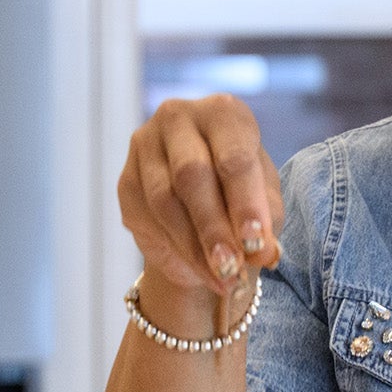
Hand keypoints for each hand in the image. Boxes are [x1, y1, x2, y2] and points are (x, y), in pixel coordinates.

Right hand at [119, 94, 283, 328]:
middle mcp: (179, 117)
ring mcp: (145, 145)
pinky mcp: (126, 178)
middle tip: (232, 270)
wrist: (202, 206)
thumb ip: (266, 225)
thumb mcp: (265, 207)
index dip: (245, 204)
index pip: (234, 157)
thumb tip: (264, 253)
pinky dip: (174, 249)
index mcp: (224, 112)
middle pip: (192, 175)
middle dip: (215, 229)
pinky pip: (146, 216)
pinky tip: (197, 270)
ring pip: (165, 200)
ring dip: (194, 247)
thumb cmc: (241, 196)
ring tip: (221, 279)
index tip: (256, 246)